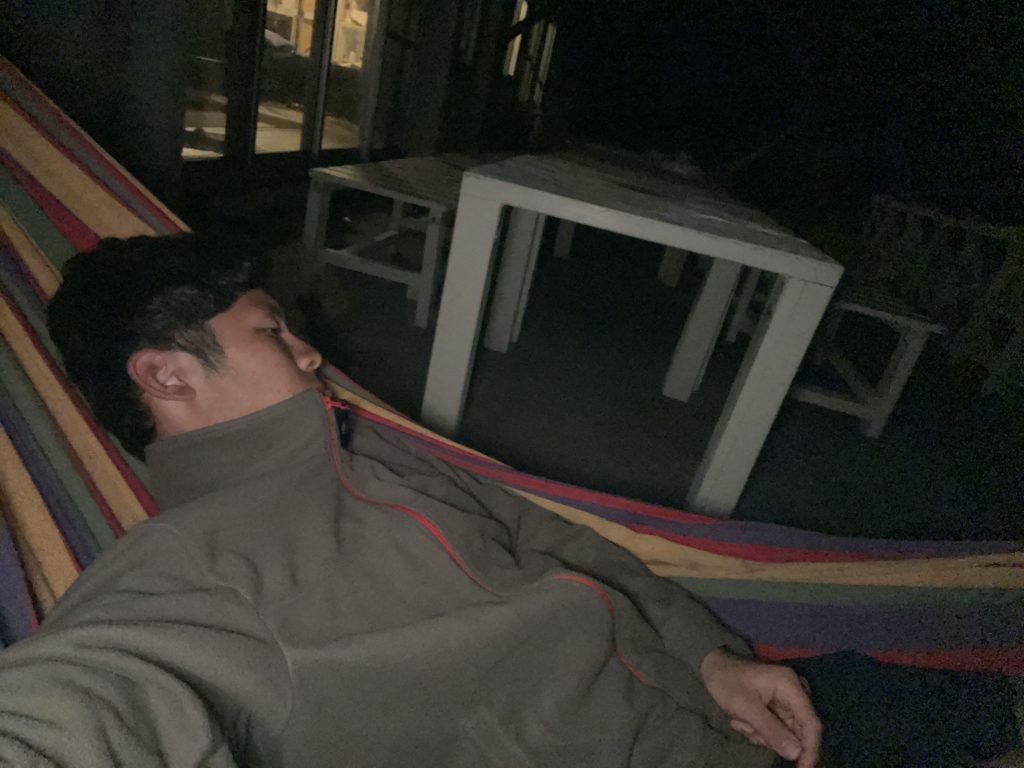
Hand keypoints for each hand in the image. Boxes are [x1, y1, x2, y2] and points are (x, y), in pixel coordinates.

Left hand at [700, 648, 820, 767]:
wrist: (713, 666)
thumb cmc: (727, 682)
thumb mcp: (745, 708)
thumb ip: (771, 731)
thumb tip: (796, 754)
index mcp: (790, 686)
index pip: (810, 723)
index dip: (810, 749)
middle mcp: (794, 692)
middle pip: (799, 730)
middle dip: (774, 739)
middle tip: (749, 731)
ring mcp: (786, 700)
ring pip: (786, 733)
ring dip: (762, 735)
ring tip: (740, 722)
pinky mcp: (778, 706)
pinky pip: (777, 729)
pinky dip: (759, 730)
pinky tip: (742, 721)